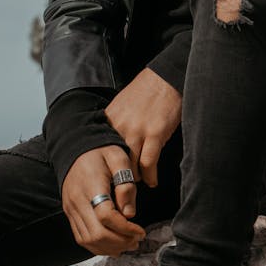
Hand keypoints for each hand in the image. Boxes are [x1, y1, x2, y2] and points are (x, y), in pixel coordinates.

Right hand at [61, 145, 145, 256]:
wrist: (75, 147)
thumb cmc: (100, 151)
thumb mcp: (119, 158)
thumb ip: (126, 184)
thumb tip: (130, 213)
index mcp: (91, 185)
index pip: (106, 216)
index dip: (125, 228)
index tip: (140, 231)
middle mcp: (77, 200)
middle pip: (97, 233)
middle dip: (120, 242)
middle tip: (137, 241)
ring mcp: (71, 209)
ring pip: (88, 240)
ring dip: (110, 247)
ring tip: (128, 244)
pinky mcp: (70, 213)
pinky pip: (81, 237)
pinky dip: (97, 246)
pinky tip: (113, 245)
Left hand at [105, 68, 181, 187]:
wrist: (165, 79)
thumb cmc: (145, 92)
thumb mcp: (122, 106)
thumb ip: (116, 125)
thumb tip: (112, 145)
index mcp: (110, 120)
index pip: (101, 151)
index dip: (105, 166)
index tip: (108, 177)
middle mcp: (120, 127)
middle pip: (114, 162)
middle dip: (119, 176)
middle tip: (124, 186)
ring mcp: (137, 131)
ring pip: (130, 167)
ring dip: (136, 178)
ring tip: (140, 183)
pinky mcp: (155, 134)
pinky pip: (148, 164)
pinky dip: (150, 177)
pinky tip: (153, 181)